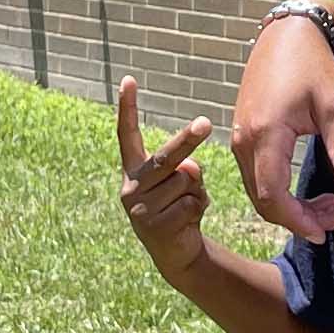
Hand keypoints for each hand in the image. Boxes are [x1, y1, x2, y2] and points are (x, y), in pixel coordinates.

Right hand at [116, 76, 216, 287]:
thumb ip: (184, 171)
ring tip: (186, 208)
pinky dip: (199, 210)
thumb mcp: (182, 184)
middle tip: (206, 122)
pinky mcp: (151, 226)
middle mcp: (130, 185)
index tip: (129, 79)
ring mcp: (138, 207)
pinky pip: (191, 204)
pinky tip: (187, 223)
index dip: (128, 108)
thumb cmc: (180, 208)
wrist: (177, 253)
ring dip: (198, 192)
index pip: (128, 135)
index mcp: (135, 170)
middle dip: (189, 139)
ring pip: (186, 182)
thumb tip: (189, 170)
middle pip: (167, 157)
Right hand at [229, 11, 333, 241]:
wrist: (289, 33)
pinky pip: (256, 174)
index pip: (273, 196)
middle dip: (299, 217)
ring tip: (330, 205)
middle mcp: (243, 140)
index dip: (298, 220)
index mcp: (264, 134)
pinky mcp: (243, 134)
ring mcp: (239, 137)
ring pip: (258, 190)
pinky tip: (307, 190)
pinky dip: (280, 190)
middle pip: (263, 200)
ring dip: (291, 205)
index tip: (326, 230)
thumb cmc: (314, 65)